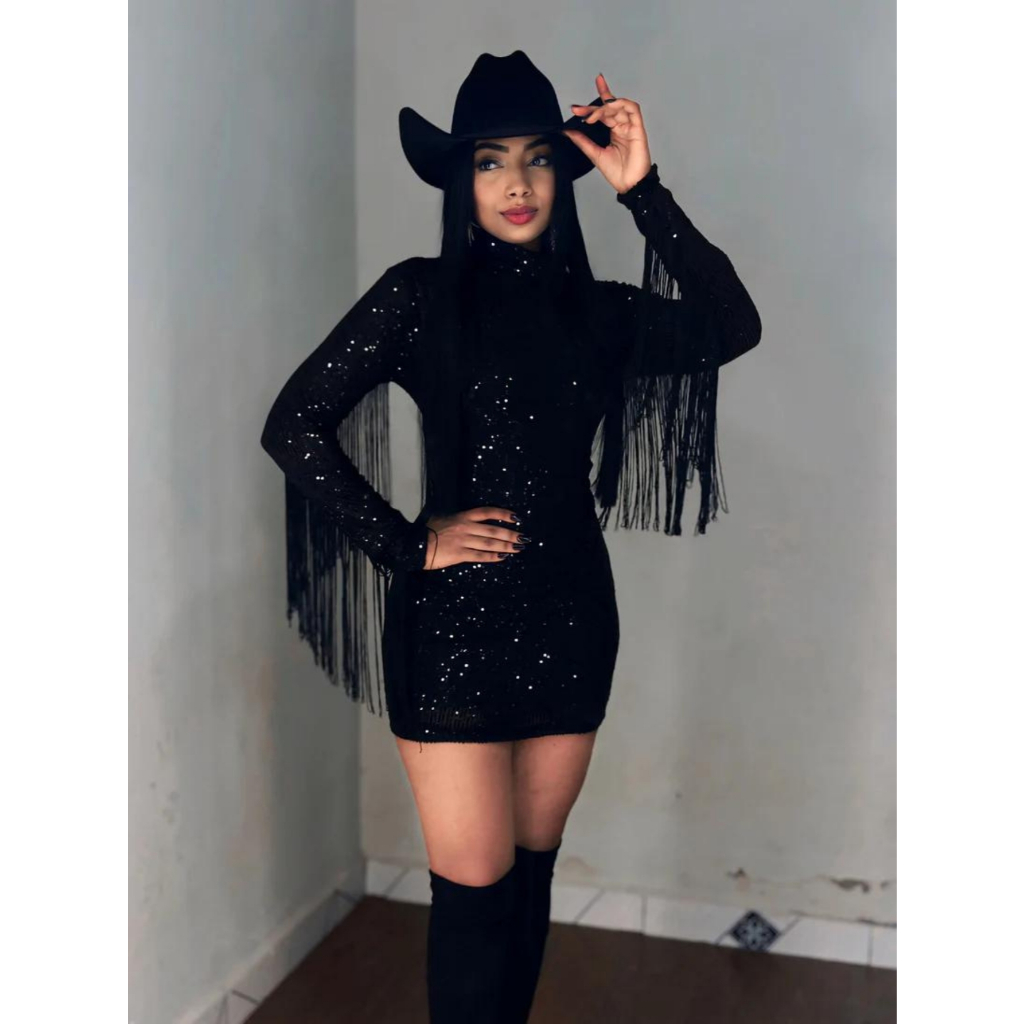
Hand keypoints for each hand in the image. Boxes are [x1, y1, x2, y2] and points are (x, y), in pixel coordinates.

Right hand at [422, 506, 529, 569]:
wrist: (413, 544)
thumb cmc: (426, 531)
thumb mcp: (443, 518)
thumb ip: (457, 520)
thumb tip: (468, 521)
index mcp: (462, 516)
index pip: (487, 512)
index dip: (503, 513)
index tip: (516, 517)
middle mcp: (465, 527)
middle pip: (493, 529)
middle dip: (511, 533)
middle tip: (523, 537)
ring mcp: (463, 541)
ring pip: (490, 543)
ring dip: (506, 546)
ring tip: (518, 548)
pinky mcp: (459, 554)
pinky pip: (480, 556)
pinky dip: (493, 556)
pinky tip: (503, 557)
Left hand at [561, 72, 652, 194]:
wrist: (629, 185)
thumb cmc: (616, 172)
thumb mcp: (594, 154)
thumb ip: (582, 141)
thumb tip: (568, 130)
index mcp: (614, 131)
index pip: (605, 110)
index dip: (599, 96)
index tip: (583, 95)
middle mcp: (622, 126)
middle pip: (608, 107)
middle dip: (592, 107)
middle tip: (578, 110)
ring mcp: (631, 126)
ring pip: (618, 106)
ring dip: (604, 106)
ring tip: (591, 115)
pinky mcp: (638, 128)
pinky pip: (632, 109)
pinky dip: (620, 104)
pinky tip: (607, 109)